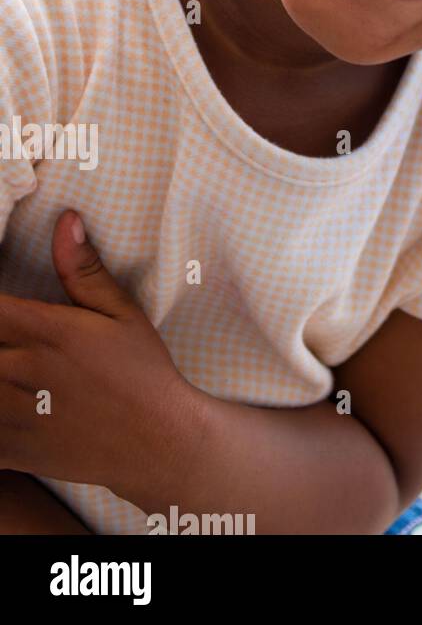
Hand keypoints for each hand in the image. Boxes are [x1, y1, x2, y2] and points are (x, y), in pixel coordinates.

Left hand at [0, 210, 199, 505]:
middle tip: (9, 337)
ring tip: (8, 364)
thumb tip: (66, 222)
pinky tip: (8, 400)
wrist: (156, 439)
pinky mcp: (9, 449)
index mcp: (46, 333)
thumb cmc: (143, 370)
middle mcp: (20, 371)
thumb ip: (84, 271)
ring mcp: (10, 415)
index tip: (2, 306)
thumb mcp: (122, 313)